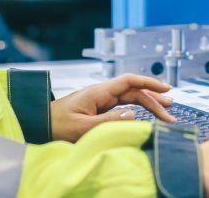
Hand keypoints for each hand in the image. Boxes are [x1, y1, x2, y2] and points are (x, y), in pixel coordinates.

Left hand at [49, 74, 176, 141]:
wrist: (38, 124)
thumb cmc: (55, 125)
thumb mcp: (81, 127)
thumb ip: (107, 121)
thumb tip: (133, 114)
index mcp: (98, 92)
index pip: (129, 81)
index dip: (149, 83)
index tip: (166, 89)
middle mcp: (102, 93)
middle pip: (133, 92)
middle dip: (154, 100)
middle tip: (171, 112)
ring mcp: (100, 100)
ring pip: (130, 99)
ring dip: (148, 104)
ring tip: (165, 111)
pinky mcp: (97, 109)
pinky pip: (122, 107)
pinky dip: (136, 110)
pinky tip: (145, 114)